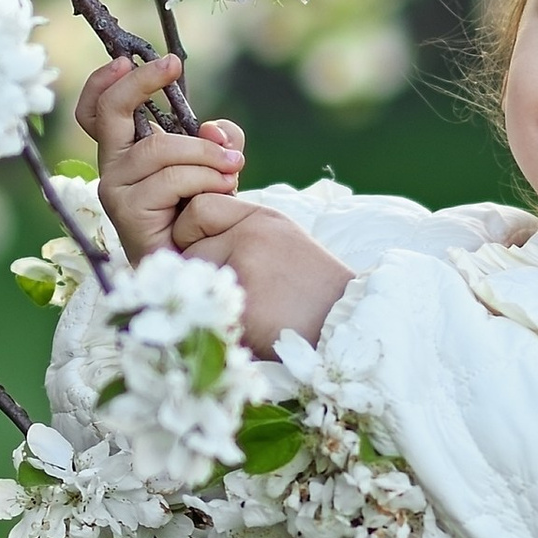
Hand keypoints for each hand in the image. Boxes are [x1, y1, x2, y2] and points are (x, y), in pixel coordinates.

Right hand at [73, 52, 242, 264]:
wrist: (198, 268)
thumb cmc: (202, 216)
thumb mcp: (217, 167)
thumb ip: (219, 141)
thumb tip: (213, 128)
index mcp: (127, 151)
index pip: (96, 111)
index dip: (104, 82)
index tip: (128, 58)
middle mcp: (112, 167)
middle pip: (109, 112)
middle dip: (140, 82)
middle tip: (171, 65)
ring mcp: (115, 191)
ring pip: (158, 149)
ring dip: (203, 153)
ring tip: (233, 167)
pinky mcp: (127, 214)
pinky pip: (170, 180)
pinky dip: (203, 179)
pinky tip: (222, 191)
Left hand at [175, 188, 353, 352]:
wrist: (347, 325)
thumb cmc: (312, 291)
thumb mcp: (282, 242)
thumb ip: (239, 233)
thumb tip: (190, 240)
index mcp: (261, 218)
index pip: (199, 208)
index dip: (193, 232)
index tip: (209, 253)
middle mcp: (251, 236)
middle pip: (190, 248)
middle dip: (198, 273)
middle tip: (229, 293)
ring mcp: (245, 269)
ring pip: (193, 281)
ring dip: (205, 299)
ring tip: (242, 311)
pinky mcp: (241, 305)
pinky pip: (204, 311)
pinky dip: (217, 323)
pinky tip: (247, 329)